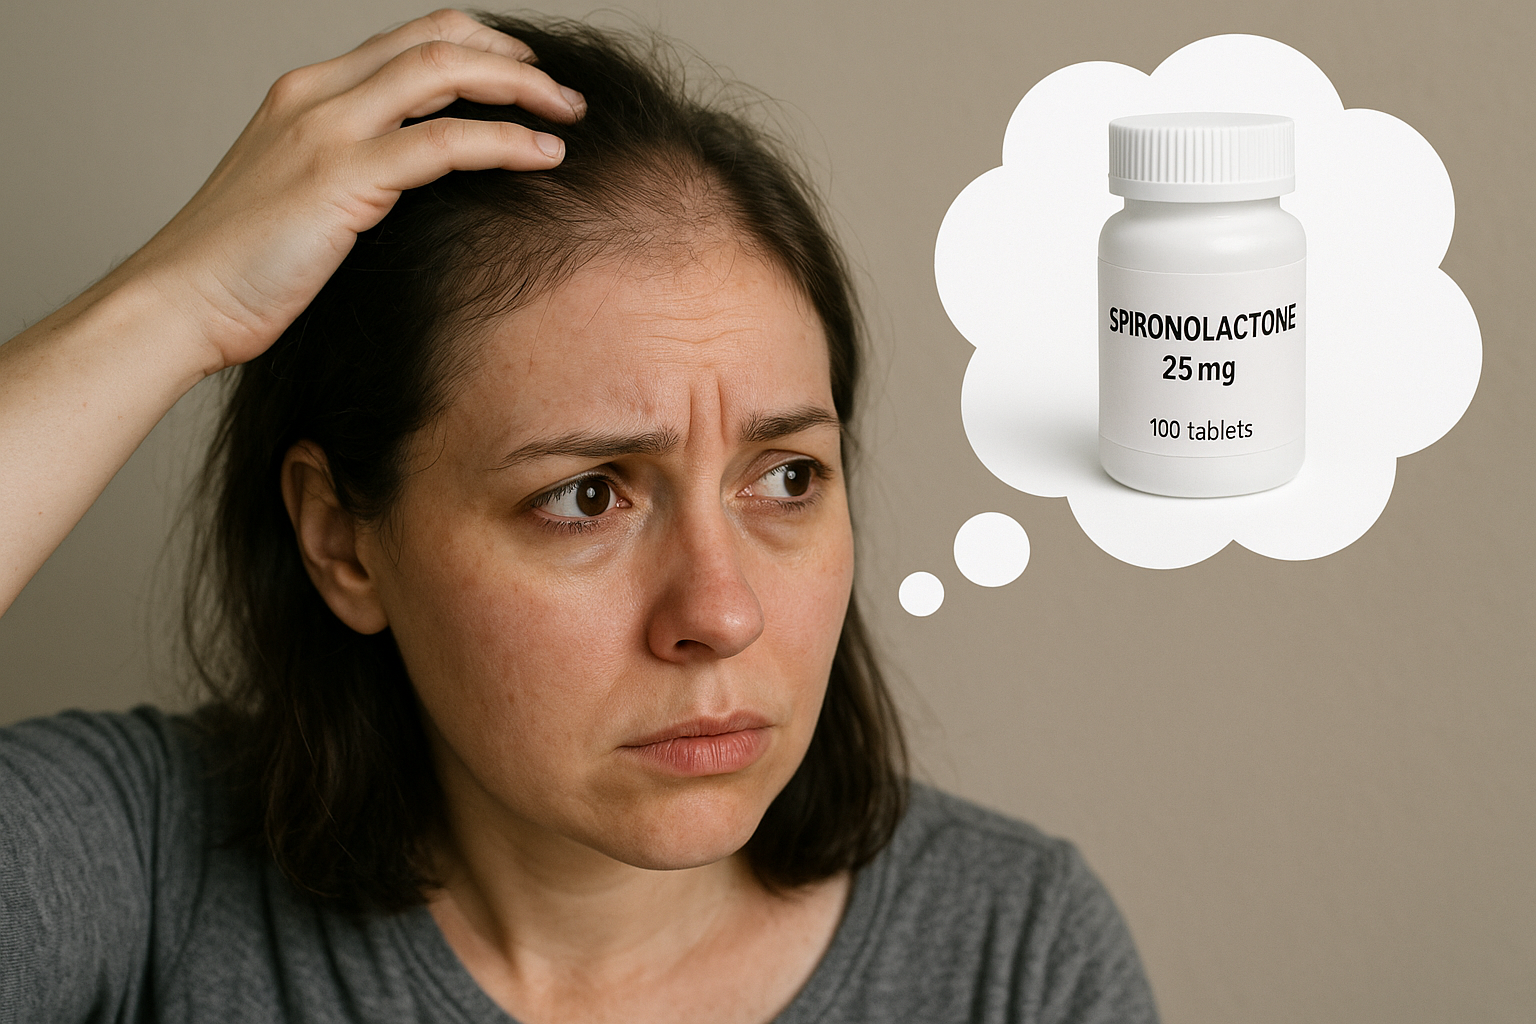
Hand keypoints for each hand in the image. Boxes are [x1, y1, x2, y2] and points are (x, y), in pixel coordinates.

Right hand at [117, 8, 583, 374]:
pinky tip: (546, 155)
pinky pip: (445, 141)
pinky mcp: (342, 177)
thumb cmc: (240, 270)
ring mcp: (327, 130)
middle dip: (511, 57)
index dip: (476, 47)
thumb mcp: (301, 201)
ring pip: (444, 72)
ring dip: (521, 87)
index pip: (407, 40)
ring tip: (569, 113)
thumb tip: (418, 185)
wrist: (179, 303)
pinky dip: (505, 141)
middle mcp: (317, 95)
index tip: (524, 77)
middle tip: (563, 91)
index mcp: (307, 94)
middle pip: (435, 39)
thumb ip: (354, 174)